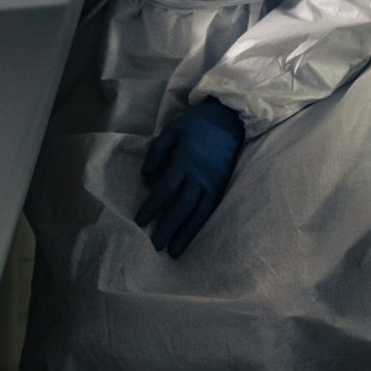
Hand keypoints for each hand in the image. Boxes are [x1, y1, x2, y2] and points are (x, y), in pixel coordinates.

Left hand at [135, 97, 245, 257]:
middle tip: (155, 246)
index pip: (166, 188)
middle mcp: (200, 176)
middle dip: (168, 227)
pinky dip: (200, 225)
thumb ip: (158, 151)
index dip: (153, 206)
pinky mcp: (222, 187)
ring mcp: (213, 183)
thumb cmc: (197, 123)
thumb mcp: (173, 129)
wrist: (230, 119)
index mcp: (185, 160)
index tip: (140, 222)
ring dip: (185, 234)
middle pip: (181, 206)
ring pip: (198, 213)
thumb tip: (145, 174)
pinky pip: (211, 210)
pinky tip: (192, 237)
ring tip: (174, 251)